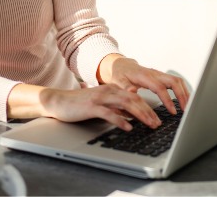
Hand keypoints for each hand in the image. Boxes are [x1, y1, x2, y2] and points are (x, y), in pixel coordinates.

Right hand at [37, 85, 161, 130]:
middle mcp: (108, 91)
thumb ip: (116, 108)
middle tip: (158, 123)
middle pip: (134, 100)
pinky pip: (109, 113)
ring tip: (149, 124)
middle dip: (148, 112)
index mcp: (112, 89)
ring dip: (140, 115)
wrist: (59, 101)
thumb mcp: (102, 104)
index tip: (157, 118)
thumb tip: (131, 116)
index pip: (135, 97)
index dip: (148, 108)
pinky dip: (121, 120)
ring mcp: (100, 98)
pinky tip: (128, 127)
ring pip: (126, 104)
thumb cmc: (80, 105)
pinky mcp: (92, 107)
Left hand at [99, 55, 189, 115]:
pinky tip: (185, 100)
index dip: (167, 99)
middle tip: (186, 110)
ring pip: (177, 81)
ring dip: (185, 93)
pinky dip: (182, 91)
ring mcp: (159, 75)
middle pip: (174, 81)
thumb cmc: (120, 74)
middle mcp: (155, 74)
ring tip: (188, 107)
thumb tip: (131, 91)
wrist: (121, 66)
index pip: (160, 87)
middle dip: (182, 95)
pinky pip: (176, 82)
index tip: (173, 111)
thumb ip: (124, 87)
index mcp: (145, 76)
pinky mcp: (162, 77)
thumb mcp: (118, 81)